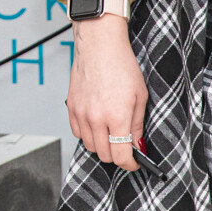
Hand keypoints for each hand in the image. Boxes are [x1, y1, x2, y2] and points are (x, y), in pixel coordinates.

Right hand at [66, 15, 145, 171]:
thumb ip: (137, 125)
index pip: (121, 156)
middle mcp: (96, 118)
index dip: (131, 164)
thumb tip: (138, 146)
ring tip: (111, 134)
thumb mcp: (140, 97)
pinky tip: (96, 125)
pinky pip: (77, 133)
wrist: (99, 45)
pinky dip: (87, 134)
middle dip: (117, 155)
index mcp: (117, 117)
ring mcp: (81, 113)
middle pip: (105, 155)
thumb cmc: (121, 65)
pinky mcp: (71, 107)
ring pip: (90, 146)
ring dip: (101, 146)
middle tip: (125, 147)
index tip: (135, 163)